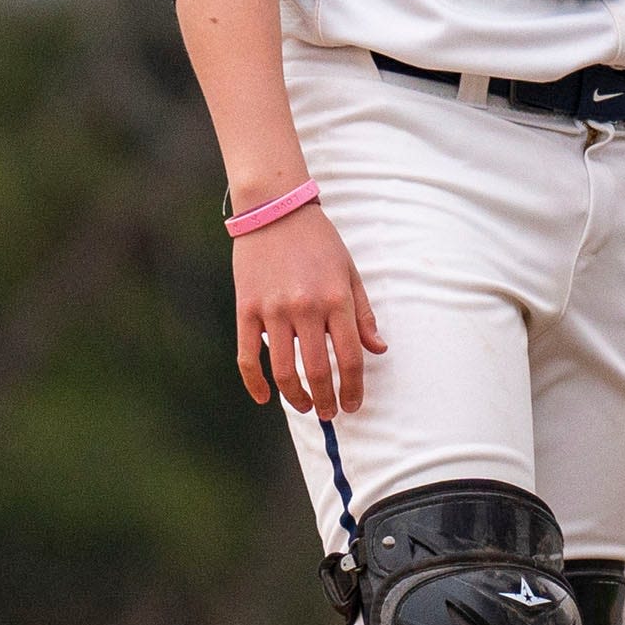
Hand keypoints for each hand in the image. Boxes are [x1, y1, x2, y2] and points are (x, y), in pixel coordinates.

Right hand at [234, 200, 386, 416]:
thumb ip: (362, 315)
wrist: (274, 210)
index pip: (349, 358)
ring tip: (304, 407)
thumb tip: (377, 350)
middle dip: (325, 401)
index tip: (353, 405)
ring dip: (295, 397)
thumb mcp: (350, 272)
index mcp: (336, 299)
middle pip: (317, 371)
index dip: (353, 388)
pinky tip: (264, 398)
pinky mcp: (246, 310)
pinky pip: (248, 356)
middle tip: (329, 415)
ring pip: (284, 370)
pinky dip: (255, 383)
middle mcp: (306, 308)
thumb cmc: (318, 241)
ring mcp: (273, 311)